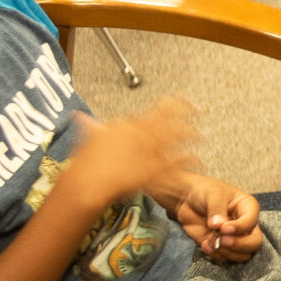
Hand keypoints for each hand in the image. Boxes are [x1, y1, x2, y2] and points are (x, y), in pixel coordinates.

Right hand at [64, 98, 194, 210]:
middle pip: (173, 119)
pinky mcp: (156, 169)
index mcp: (129, 123)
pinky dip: (190, 161)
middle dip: (187, 114)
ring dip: (191, 135)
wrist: (87, 182)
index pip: (158, 107)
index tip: (183, 98)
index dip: (175, 101)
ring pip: (179, 137)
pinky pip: (179, 162)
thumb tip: (81, 117)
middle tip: (197, 111)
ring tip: (199, 136)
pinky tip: (198, 160)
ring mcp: (151, 150)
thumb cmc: (84, 162)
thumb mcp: (88, 138)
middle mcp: (143, 133)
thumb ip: (91, 127)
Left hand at [171, 176, 262, 262]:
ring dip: (227, 252)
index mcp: (248, 208)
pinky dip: (216, 255)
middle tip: (223, 241)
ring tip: (211, 242)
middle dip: (239, 245)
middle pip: (255, 242)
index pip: (252, 222)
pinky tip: (205, 244)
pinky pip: (226, 258)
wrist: (186, 200)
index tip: (223, 228)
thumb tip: (218, 226)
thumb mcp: (212, 194)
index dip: (240, 228)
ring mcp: (235, 237)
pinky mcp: (222, 247)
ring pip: (243, 254)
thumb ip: (217, 209)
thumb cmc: (204, 191)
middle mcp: (245, 225)